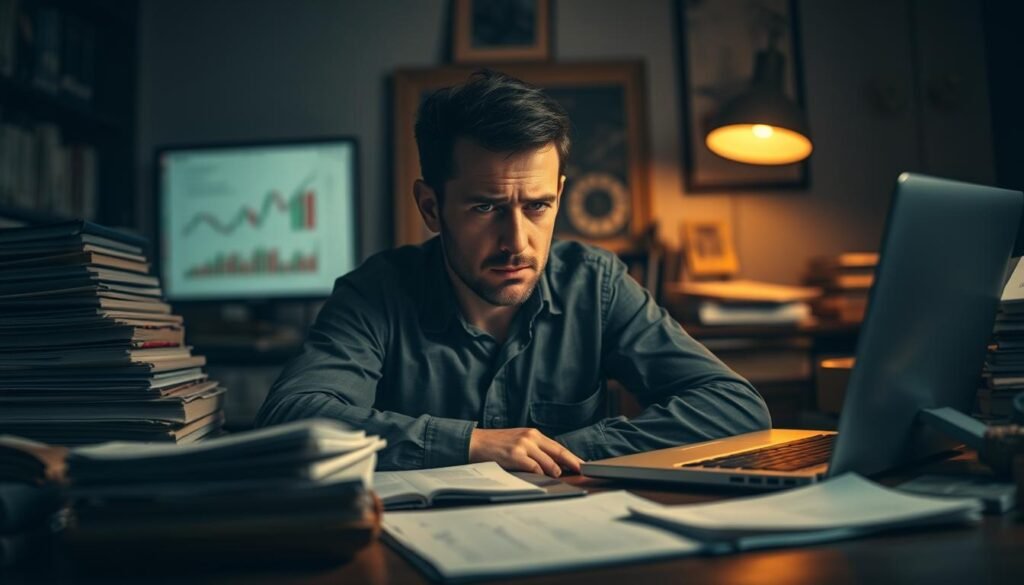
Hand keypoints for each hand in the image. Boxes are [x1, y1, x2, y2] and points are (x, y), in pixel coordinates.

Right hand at [468, 427, 583, 476]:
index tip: (582, 464)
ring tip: (559, 477)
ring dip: (555, 471)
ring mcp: (523, 445)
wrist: (476, 442)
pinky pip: (533, 467)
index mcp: (533, 434)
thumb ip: (535, 450)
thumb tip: (554, 465)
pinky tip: (541, 477)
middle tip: (582, 471)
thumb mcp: (519, 442)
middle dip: (572, 463)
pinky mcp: (514, 455)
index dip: (572, 457)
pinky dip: (540, 474)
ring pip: (548, 462)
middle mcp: (530, 437)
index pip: (558, 447)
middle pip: (558, 452)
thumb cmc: (497, 445)